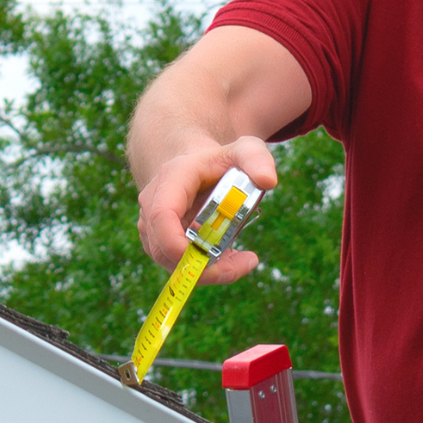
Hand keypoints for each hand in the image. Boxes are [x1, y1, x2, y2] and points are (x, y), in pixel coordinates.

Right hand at [136, 135, 278, 284]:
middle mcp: (154, 204)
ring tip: (244, 260)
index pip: (162, 216)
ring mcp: (153, 226)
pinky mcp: (160, 243)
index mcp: (172, 179)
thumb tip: (268, 180)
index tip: (211, 260)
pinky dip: (208, 270)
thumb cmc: (221, 160)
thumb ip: (257, 158)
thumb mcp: (244, 150)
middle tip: (248, 262)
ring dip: (211, 271)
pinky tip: (232, 259)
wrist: (197, 168)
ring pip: (174, 264)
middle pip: (166, 250)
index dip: (177, 244)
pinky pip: (180, 266)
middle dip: (207, 268)